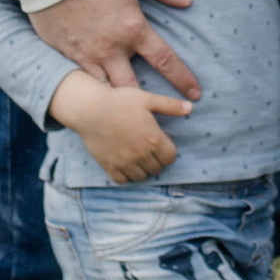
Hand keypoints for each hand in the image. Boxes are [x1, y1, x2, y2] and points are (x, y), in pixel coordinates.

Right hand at [28, 0, 201, 98]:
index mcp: (132, 28)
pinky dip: (91, 90)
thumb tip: (186, 0)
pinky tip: (96, 99)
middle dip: (147, 105)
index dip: (182, 78)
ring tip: (126, 113)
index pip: (165, 60)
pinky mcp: (66, 55)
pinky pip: (82, 81)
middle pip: (134, 88)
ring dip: (117, 102)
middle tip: (158, 116)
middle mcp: (112, 48)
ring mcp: (87, 55)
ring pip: (106, 91)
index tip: (196, 93)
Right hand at [51, 69, 187, 183]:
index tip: (160, 143)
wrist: (89, 109)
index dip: (168, 151)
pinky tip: (124, 163)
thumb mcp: (147, 98)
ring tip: (137, 157)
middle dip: (156, 160)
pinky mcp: (109, 166)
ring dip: (142, 169)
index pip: (170, 157)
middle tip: (148, 149)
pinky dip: (126, 175)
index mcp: (153, 139)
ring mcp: (124, 163)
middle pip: (157, 169)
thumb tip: (190, 107)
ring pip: (141, 177)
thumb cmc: (119, 100)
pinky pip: (122, 180)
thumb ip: (170, 105)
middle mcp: (141, 155)